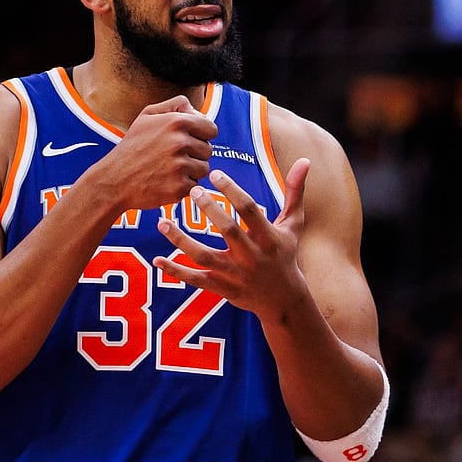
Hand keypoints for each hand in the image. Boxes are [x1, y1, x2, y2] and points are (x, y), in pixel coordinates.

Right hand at [94, 95, 217, 209]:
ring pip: (204, 168)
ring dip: (191, 171)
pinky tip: (166, 181)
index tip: (190, 141)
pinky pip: (195, 185)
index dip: (202, 135)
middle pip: (208, 150)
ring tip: (169, 169)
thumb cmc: (132, 147)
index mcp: (177, 122)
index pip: (211, 129)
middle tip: (173, 157)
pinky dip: (183, 186)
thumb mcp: (147, 116)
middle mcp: (180, 142)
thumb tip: (197, 110)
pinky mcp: (179, 187)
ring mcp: (180, 166)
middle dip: (195, 154)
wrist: (114, 180)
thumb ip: (175, 105)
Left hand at [153, 158, 311, 318]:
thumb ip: (294, 192)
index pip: (250, 210)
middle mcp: (252, 257)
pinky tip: (157, 260)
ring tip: (163, 222)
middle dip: (210, 210)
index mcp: (269, 238)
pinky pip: (196, 280)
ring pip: (204, 257)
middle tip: (192, 190)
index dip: (233, 191)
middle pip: (228, 231)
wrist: (284, 300)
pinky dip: (176, 272)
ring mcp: (236, 275)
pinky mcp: (223, 289)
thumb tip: (304, 160)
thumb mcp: (294, 224)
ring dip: (181, 241)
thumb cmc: (286, 254)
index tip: (215, 174)